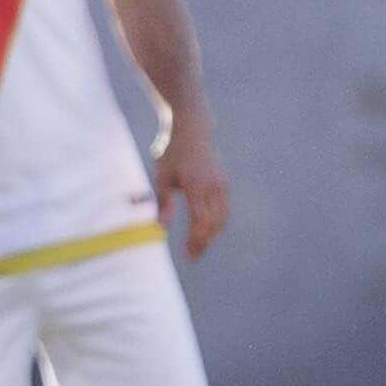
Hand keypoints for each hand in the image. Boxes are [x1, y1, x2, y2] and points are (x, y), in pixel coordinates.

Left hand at [155, 118, 229, 258]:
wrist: (191, 129)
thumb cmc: (171, 153)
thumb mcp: (161, 176)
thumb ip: (163, 202)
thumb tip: (161, 227)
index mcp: (196, 185)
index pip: (200, 220)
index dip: (196, 239)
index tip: (188, 253)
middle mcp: (213, 186)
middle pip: (214, 223)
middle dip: (204, 242)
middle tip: (192, 256)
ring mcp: (221, 184)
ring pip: (222, 218)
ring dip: (212, 234)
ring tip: (198, 247)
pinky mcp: (223, 183)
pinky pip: (224, 209)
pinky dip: (217, 223)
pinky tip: (205, 231)